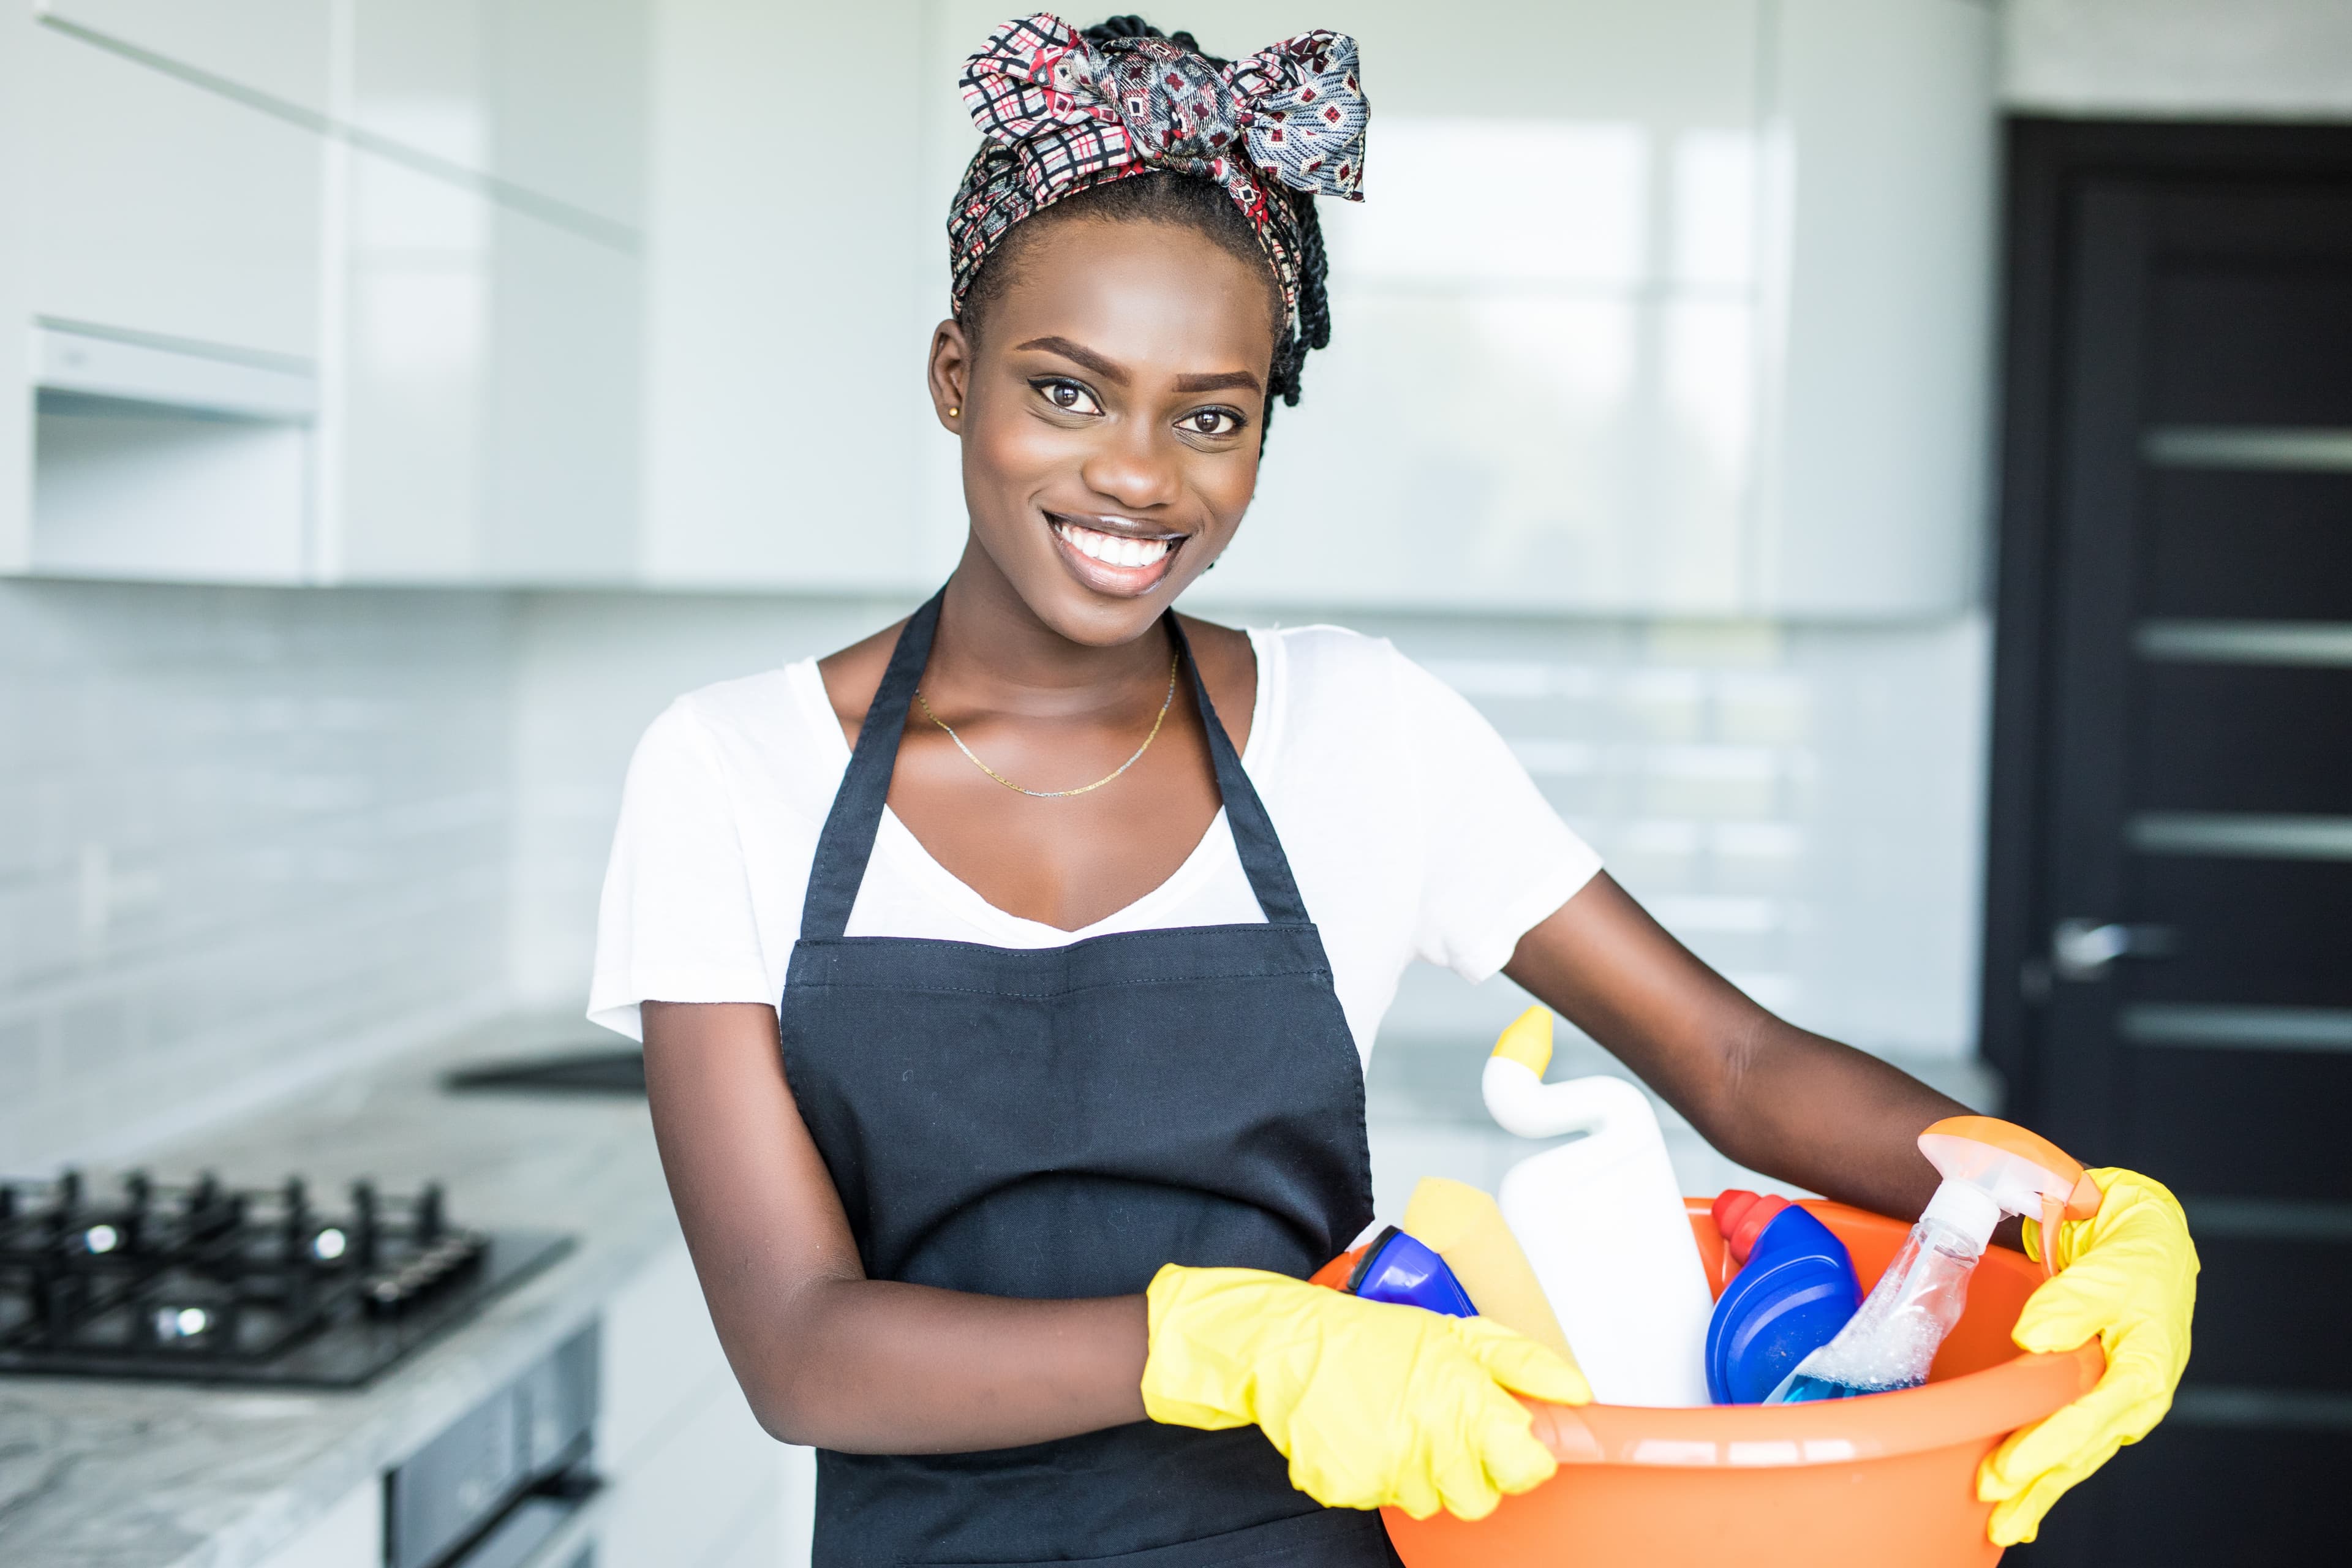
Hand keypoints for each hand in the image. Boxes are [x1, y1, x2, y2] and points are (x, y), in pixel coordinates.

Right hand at [1140, 1264, 1590, 1519]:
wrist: (1284, 1344)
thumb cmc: (1370, 1335)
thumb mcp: (1457, 1331)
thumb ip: (1523, 1365)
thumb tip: (1577, 1393)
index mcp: (1461, 1398)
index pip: (1525, 1467)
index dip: (1522, 1458)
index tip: (1508, 1441)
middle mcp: (1427, 1439)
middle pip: (1478, 1498)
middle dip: (1467, 1467)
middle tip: (1438, 1422)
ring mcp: (1383, 1469)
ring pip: (1429, 1503)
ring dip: (1419, 1471)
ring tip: (1393, 1420)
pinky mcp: (1346, 1487)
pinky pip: (1380, 1501)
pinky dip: (1374, 1475)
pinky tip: (1362, 1433)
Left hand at [1977, 1167, 2197, 1544]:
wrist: (2148, 1241)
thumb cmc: (2133, 1256)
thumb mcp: (2108, 1270)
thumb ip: (2072, 1303)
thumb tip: (2032, 1338)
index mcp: (2145, 1369)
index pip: (2088, 1417)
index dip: (2046, 1447)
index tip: (2007, 1470)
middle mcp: (2133, 1396)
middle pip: (2080, 1452)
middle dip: (2036, 1487)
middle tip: (1994, 1514)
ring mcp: (2117, 1401)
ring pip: (2075, 1456)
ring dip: (2039, 1490)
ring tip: (2003, 1524)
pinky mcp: (2099, 1397)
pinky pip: (2072, 1441)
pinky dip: (2048, 1471)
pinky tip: (2024, 1500)